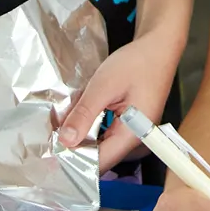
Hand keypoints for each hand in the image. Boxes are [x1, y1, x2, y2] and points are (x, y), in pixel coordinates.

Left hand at [56, 31, 182, 171]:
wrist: (158, 47)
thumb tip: (66, 141)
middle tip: (52, 133)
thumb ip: (84, 114)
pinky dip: (90, 124)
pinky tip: (79, 113)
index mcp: (131, 136)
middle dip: (74, 145)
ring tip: (62, 121)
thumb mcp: (104, 86)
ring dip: (80, 134)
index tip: (51, 152)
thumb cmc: (136, 63)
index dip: (73, 160)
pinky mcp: (129, 124)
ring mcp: (132, 133)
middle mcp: (134, 140)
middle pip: (99, 156)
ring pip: (99, 144)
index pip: (98, 163)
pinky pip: (105, 132)